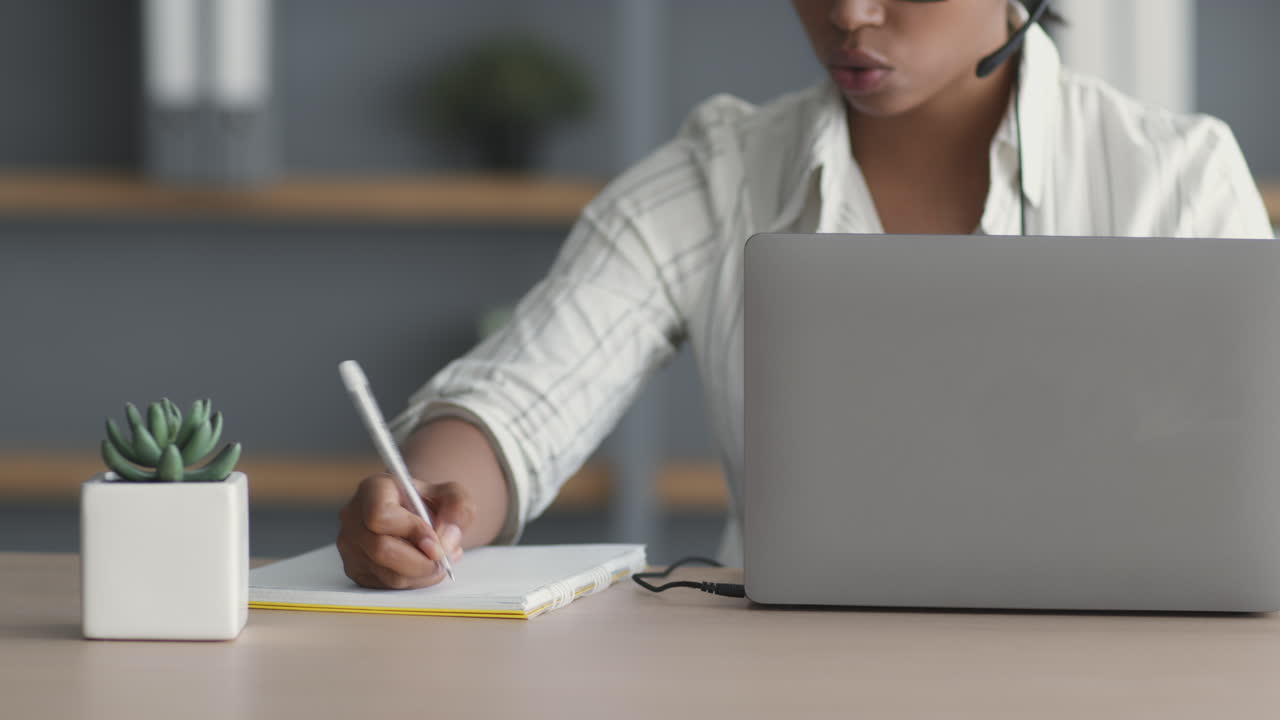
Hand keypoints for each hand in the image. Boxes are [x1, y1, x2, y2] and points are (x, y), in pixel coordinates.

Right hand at [336, 473, 473, 588]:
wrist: (418, 515)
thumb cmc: (432, 502)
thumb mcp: (453, 496)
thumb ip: (458, 509)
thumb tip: (446, 541)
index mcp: (373, 489)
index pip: (381, 515)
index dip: (411, 532)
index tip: (436, 541)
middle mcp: (353, 517)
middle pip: (382, 550)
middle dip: (421, 561)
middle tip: (445, 559)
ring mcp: (350, 546)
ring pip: (387, 574)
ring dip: (422, 574)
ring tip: (440, 560)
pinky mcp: (355, 570)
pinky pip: (386, 586)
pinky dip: (413, 582)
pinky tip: (424, 567)